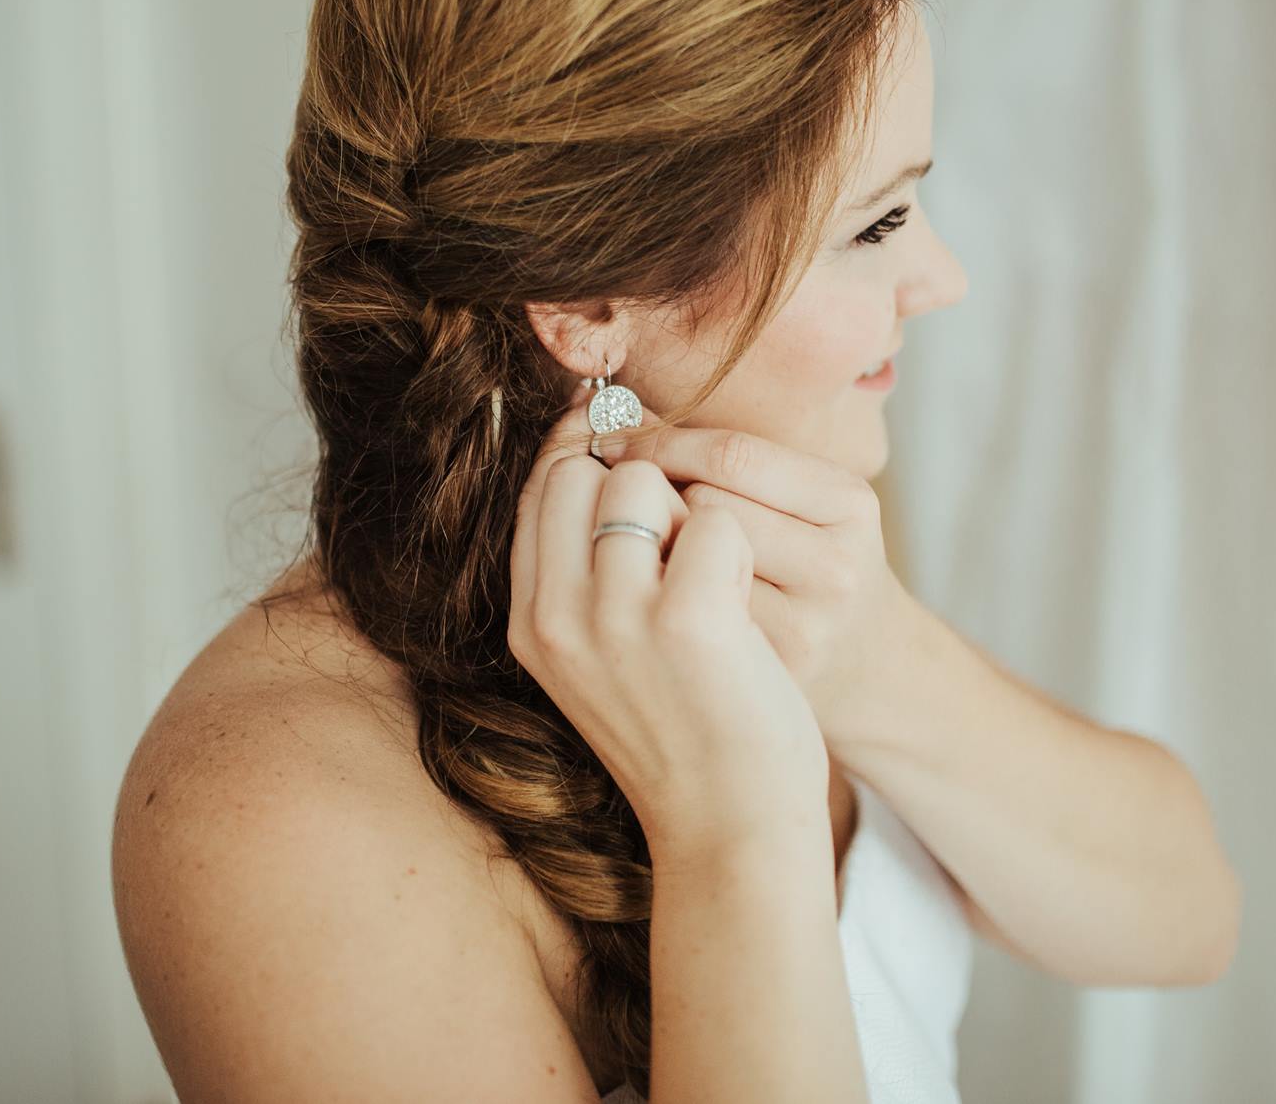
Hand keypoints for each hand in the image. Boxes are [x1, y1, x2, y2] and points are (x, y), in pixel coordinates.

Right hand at [507, 394, 835, 856]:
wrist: (733, 831)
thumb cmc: (685, 732)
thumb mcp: (602, 657)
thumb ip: (584, 571)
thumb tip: (593, 445)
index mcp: (531, 625)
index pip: (538, 490)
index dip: (589, 457)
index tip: (632, 452)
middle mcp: (558, 619)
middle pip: (584, 472)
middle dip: (643, 487)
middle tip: (684, 558)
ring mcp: (617, 618)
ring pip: (644, 481)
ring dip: (692, 514)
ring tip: (715, 589)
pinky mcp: (687, 619)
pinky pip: (715, 517)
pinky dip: (741, 549)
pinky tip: (744, 609)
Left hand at [594, 411, 911, 747]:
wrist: (857, 670)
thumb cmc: (799, 563)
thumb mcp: (794, 499)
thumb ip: (720, 458)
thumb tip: (599, 410)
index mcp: (848, 504)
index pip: (732, 455)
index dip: (662, 445)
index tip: (620, 442)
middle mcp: (836, 569)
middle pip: (705, 509)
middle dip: (656, 500)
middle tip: (638, 506)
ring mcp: (802, 631)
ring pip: (687, 564)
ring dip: (653, 552)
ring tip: (657, 555)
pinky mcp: (758, 678)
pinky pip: (680, 618)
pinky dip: (657, 601)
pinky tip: (662, 605)